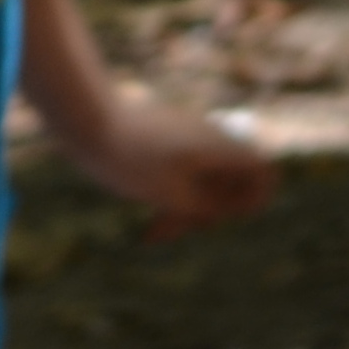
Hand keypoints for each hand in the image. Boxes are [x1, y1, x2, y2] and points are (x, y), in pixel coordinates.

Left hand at [66, 93, 274, 235]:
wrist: (85, 118)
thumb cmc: (129, 159)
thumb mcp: (172, 197)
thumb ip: (206, 208)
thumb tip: (225, 211)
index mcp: (219, 148)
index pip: (264, 174)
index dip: (253, 202)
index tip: (220, 218)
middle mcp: (209, 139)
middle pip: (230, 184)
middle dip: (206, 213)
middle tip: (168, 228)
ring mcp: (187, 138)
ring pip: (202, 181)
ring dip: (185, 208)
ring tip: (153, 230)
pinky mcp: (165, 140)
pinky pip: (182, 172)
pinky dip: (169, 194)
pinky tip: (146, 215)